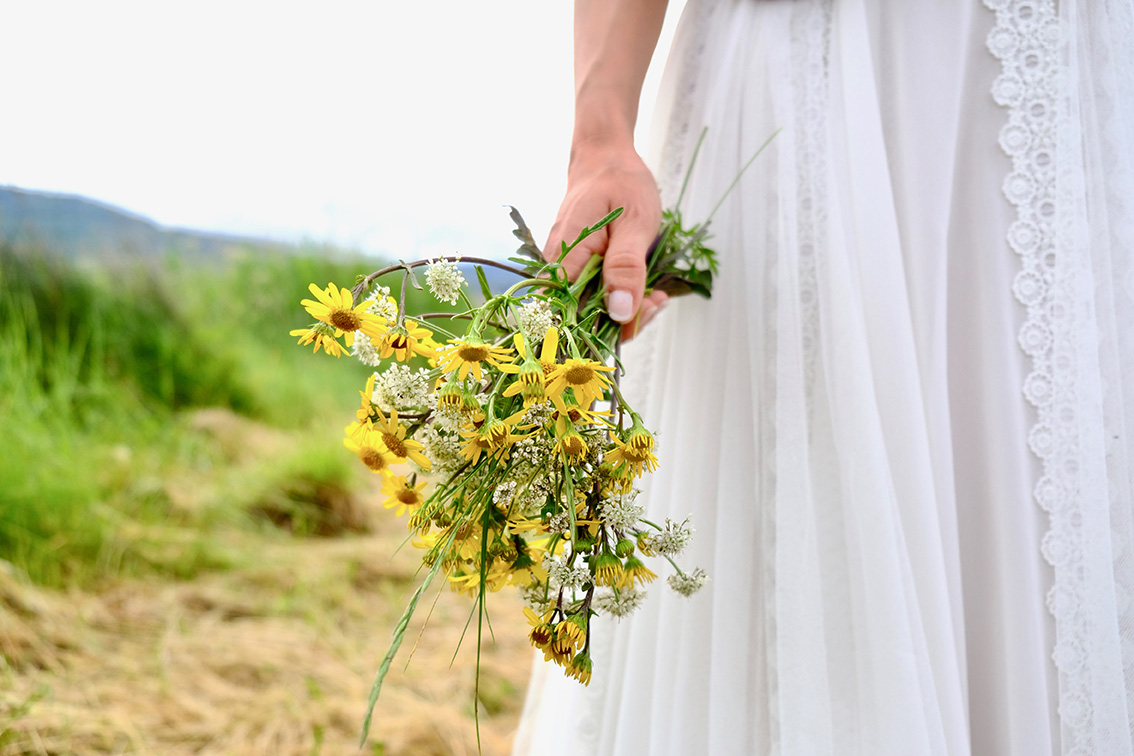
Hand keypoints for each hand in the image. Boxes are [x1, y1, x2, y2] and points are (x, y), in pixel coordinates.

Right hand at [543, 144, 668, 340]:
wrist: (604, 158)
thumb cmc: (620, 183)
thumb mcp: (634, 223)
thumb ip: (626, 267)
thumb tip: (619, 311)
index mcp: (565, 258)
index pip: (572, 314)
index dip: (606, 326)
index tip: (643, 311)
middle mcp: (557, 268)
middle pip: (583, 317)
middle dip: (624, 319)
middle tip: (658, 301)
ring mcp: (565, 269)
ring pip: (591, 308)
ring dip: (627, 309)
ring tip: (658, 295)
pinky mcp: (576, 268)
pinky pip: (595, 293)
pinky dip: (622, 296)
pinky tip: (646, 289)